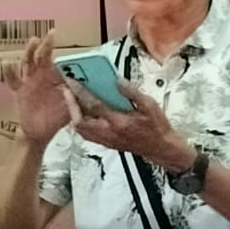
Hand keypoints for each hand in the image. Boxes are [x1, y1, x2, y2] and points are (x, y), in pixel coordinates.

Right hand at [3, 34, 71, 145]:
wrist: (40, 133)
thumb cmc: (56, 117)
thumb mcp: (71, 108)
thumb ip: (77, 99)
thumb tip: (87, 92)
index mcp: (54, 78)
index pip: (57, 61)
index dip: (61, 52)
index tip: (63, 40)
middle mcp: (41, 76)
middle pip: (42, 57)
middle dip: (47, 45)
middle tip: (52, 34)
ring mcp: (29, 82)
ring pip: (28, 63)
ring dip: (30, 51)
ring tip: (34, 41)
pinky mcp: (19, 91)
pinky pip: (13, 81)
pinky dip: (8, 71)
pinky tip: (6, 62)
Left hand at [63, 77, 193, 171]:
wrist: (162, 148)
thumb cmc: (157, 127)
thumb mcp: (150, 105)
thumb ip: (132, 92)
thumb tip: (117, 80)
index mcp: (119, 122)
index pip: (94, 106)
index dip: (81, 93)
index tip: (72, 82)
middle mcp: (109, 133)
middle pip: (80, 122)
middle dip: (71, 105)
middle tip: (67, 91)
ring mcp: (106, 140)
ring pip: (81, 130)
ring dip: (74, 114)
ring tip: (73, 99)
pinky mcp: (106, 143)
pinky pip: (87, 134)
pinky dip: (81, 123)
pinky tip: (83, 112)